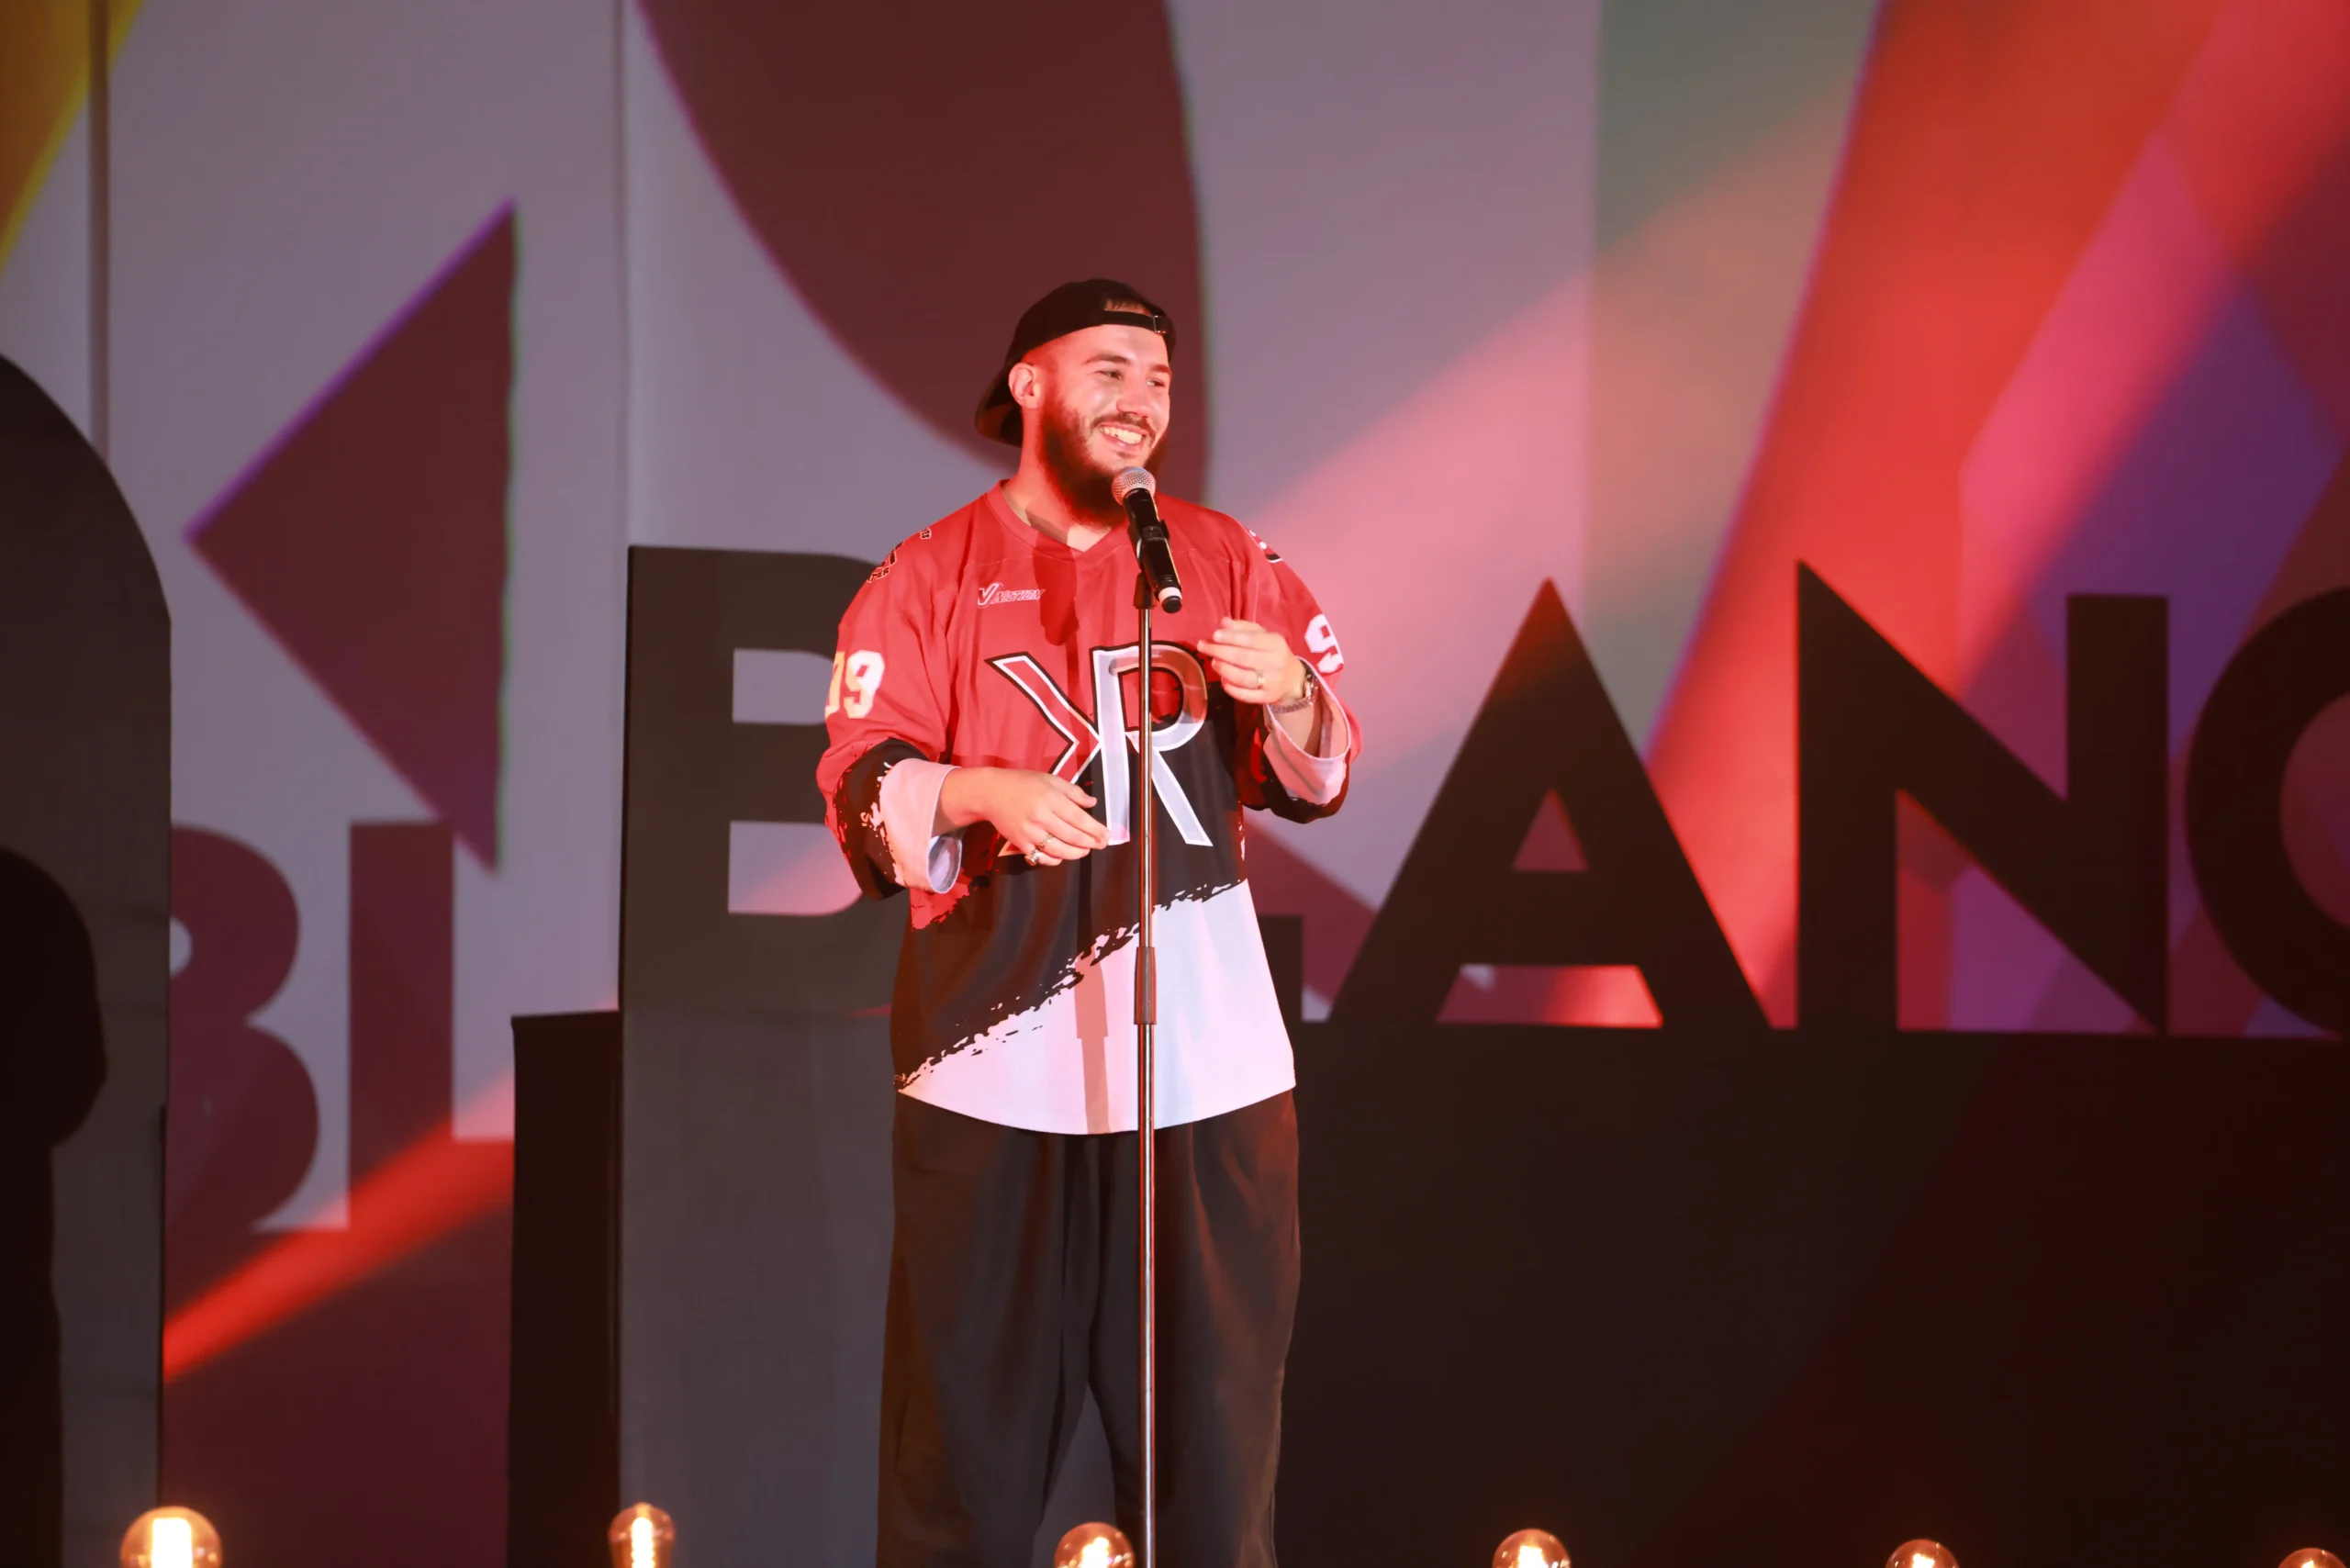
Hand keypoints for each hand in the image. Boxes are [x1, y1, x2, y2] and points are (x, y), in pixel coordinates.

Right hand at [936, 767, 1109, 866]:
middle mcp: (1041, 817)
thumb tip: (1093, 804)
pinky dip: (1054, 860)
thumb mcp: (1050, 779)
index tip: (1107, 836)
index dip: (1096, 830)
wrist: (991, 793)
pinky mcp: (1019, 843)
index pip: (1079, 819)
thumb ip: (1073, 792)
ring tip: (1085, 851)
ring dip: (1076, 854)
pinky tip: (1062, 856)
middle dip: (1090, 843)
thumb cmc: (1023, 783)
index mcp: (1051, 799)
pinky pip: (1041, 857)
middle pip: (1072, 837)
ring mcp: (1029, 832)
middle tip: (1100, 845)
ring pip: (1059, 850)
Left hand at [1198, 618, 1305, 706]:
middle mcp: (1276, 663)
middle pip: (1244, 658)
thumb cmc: (1271, 652)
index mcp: (1276, 643)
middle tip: (1203, 647)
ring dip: (1224, 670)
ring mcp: (1272, 682)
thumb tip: (1223, 622)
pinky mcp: (1266, 698)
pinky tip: (1222, 679)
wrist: (1291, 678)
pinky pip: (1245, 695)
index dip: (1231, 637)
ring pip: (1243, 678)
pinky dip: (1230, 687)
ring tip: (1213, 662)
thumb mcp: (1262, 635)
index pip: (1251, 640)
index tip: (1214, 635)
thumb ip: (1242, 628)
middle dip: (1220, 652)